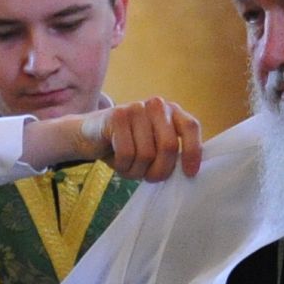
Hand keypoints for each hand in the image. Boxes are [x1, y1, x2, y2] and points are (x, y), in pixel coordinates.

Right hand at [76, 97, 202, 180]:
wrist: (90, 136)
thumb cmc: (126, 146)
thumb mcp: (153, 148)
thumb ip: (170, 153)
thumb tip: (188, 172)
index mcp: (171, 112)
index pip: (190, 127)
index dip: (193, 151)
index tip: (190, 174)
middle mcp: (156, 106)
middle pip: (168, 146)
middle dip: (160, 170)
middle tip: (149, 178)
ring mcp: (136, 108)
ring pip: (146, 154)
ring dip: (136, 171)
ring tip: (129, 168)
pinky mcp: (116, 116)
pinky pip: (127, 153)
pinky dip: (122, 166)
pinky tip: (117, 162)